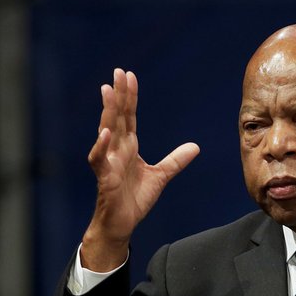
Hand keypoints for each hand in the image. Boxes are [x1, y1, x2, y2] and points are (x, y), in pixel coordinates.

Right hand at [81, 68, 199, 270]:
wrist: (122, 223)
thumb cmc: (134, 199)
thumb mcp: (161, 176)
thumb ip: (175, 161)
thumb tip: (195, 147)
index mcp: (128, 147)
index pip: (129, 116)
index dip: (130, 97)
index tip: (130, 76)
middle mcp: (117, 150)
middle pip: (118, 117)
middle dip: (118, 95)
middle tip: (118, 72)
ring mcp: (109, 162)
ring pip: (107, 132)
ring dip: (108, 112)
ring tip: (108, 91)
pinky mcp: (105, 177)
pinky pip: (101, 159)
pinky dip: (102, 146)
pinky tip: (106, 133)